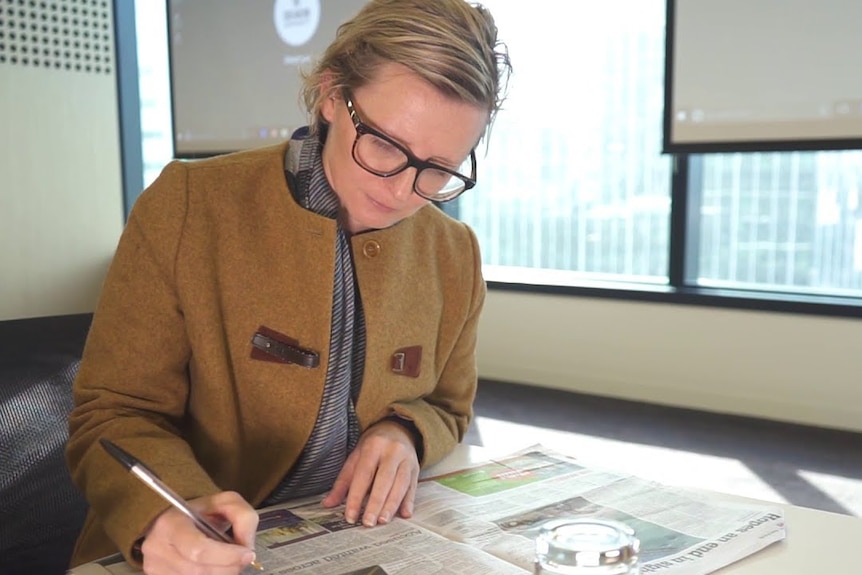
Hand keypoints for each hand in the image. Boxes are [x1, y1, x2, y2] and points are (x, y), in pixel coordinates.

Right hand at [139, 491, 258, 574]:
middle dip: (229, 566)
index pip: (199, 549)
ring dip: (221, 572)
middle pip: (202, 570)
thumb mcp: (224, 502)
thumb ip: (242, 516)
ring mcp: (156, 568)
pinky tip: (212, 566)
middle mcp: (157, 548)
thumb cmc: (199, 513)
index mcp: (170, 524)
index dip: (228, 556)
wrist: (172, 522)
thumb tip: (246, 545)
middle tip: (240, 557)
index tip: (247, 553)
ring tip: (224, 559)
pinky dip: (211, 574)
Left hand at [321, 420, 419, 526]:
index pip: (364, 474)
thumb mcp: (356, 457)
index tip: (350, 516)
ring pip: (400, 485)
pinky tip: (404, 514)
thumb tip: (328, 504)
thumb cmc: (373, 447)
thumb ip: (343, 482)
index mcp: (373, 446)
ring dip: (391, 505)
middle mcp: (392, 451)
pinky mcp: (416, 468)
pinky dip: (409, 502)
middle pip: (384, 480)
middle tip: (368, 523)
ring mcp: (407, 459)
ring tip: (382, 521)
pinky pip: (413, 487)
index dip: (356, 497)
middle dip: (375, 503)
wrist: (397, 429)